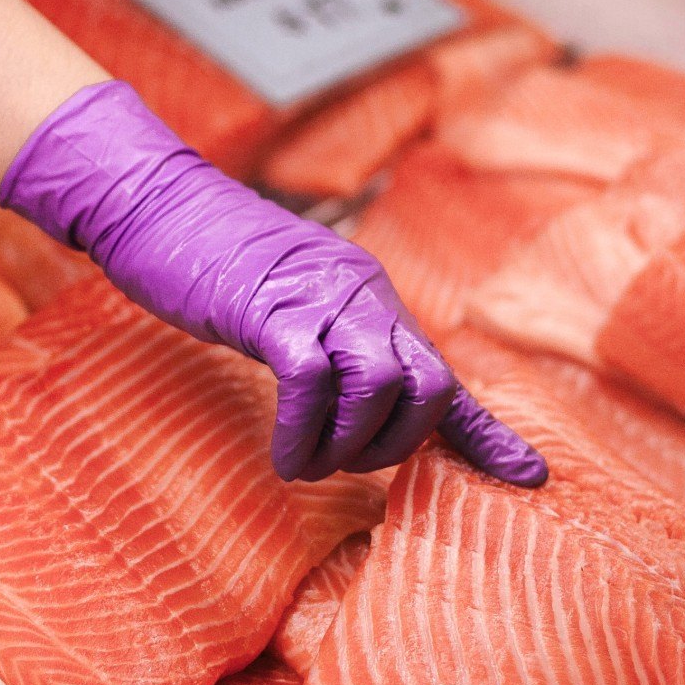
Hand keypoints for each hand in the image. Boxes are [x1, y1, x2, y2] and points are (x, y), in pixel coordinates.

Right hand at [0, 81, 546, 484]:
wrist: (155, 206)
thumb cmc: (216, 268)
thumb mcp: (290, 310)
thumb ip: (334, 350)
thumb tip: (366, 405)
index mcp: (373, 300)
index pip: (445, 374)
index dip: (487, 434)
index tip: (529, 477)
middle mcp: (360, 295)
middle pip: (428, 385)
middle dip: (394, 446)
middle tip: (340, 462)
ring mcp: (318, 297)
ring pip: (380, 386)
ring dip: (346, 447)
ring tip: (304, 462)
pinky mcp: (269, 307)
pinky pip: (311, 381)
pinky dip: (301, 433)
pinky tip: (283, 456)